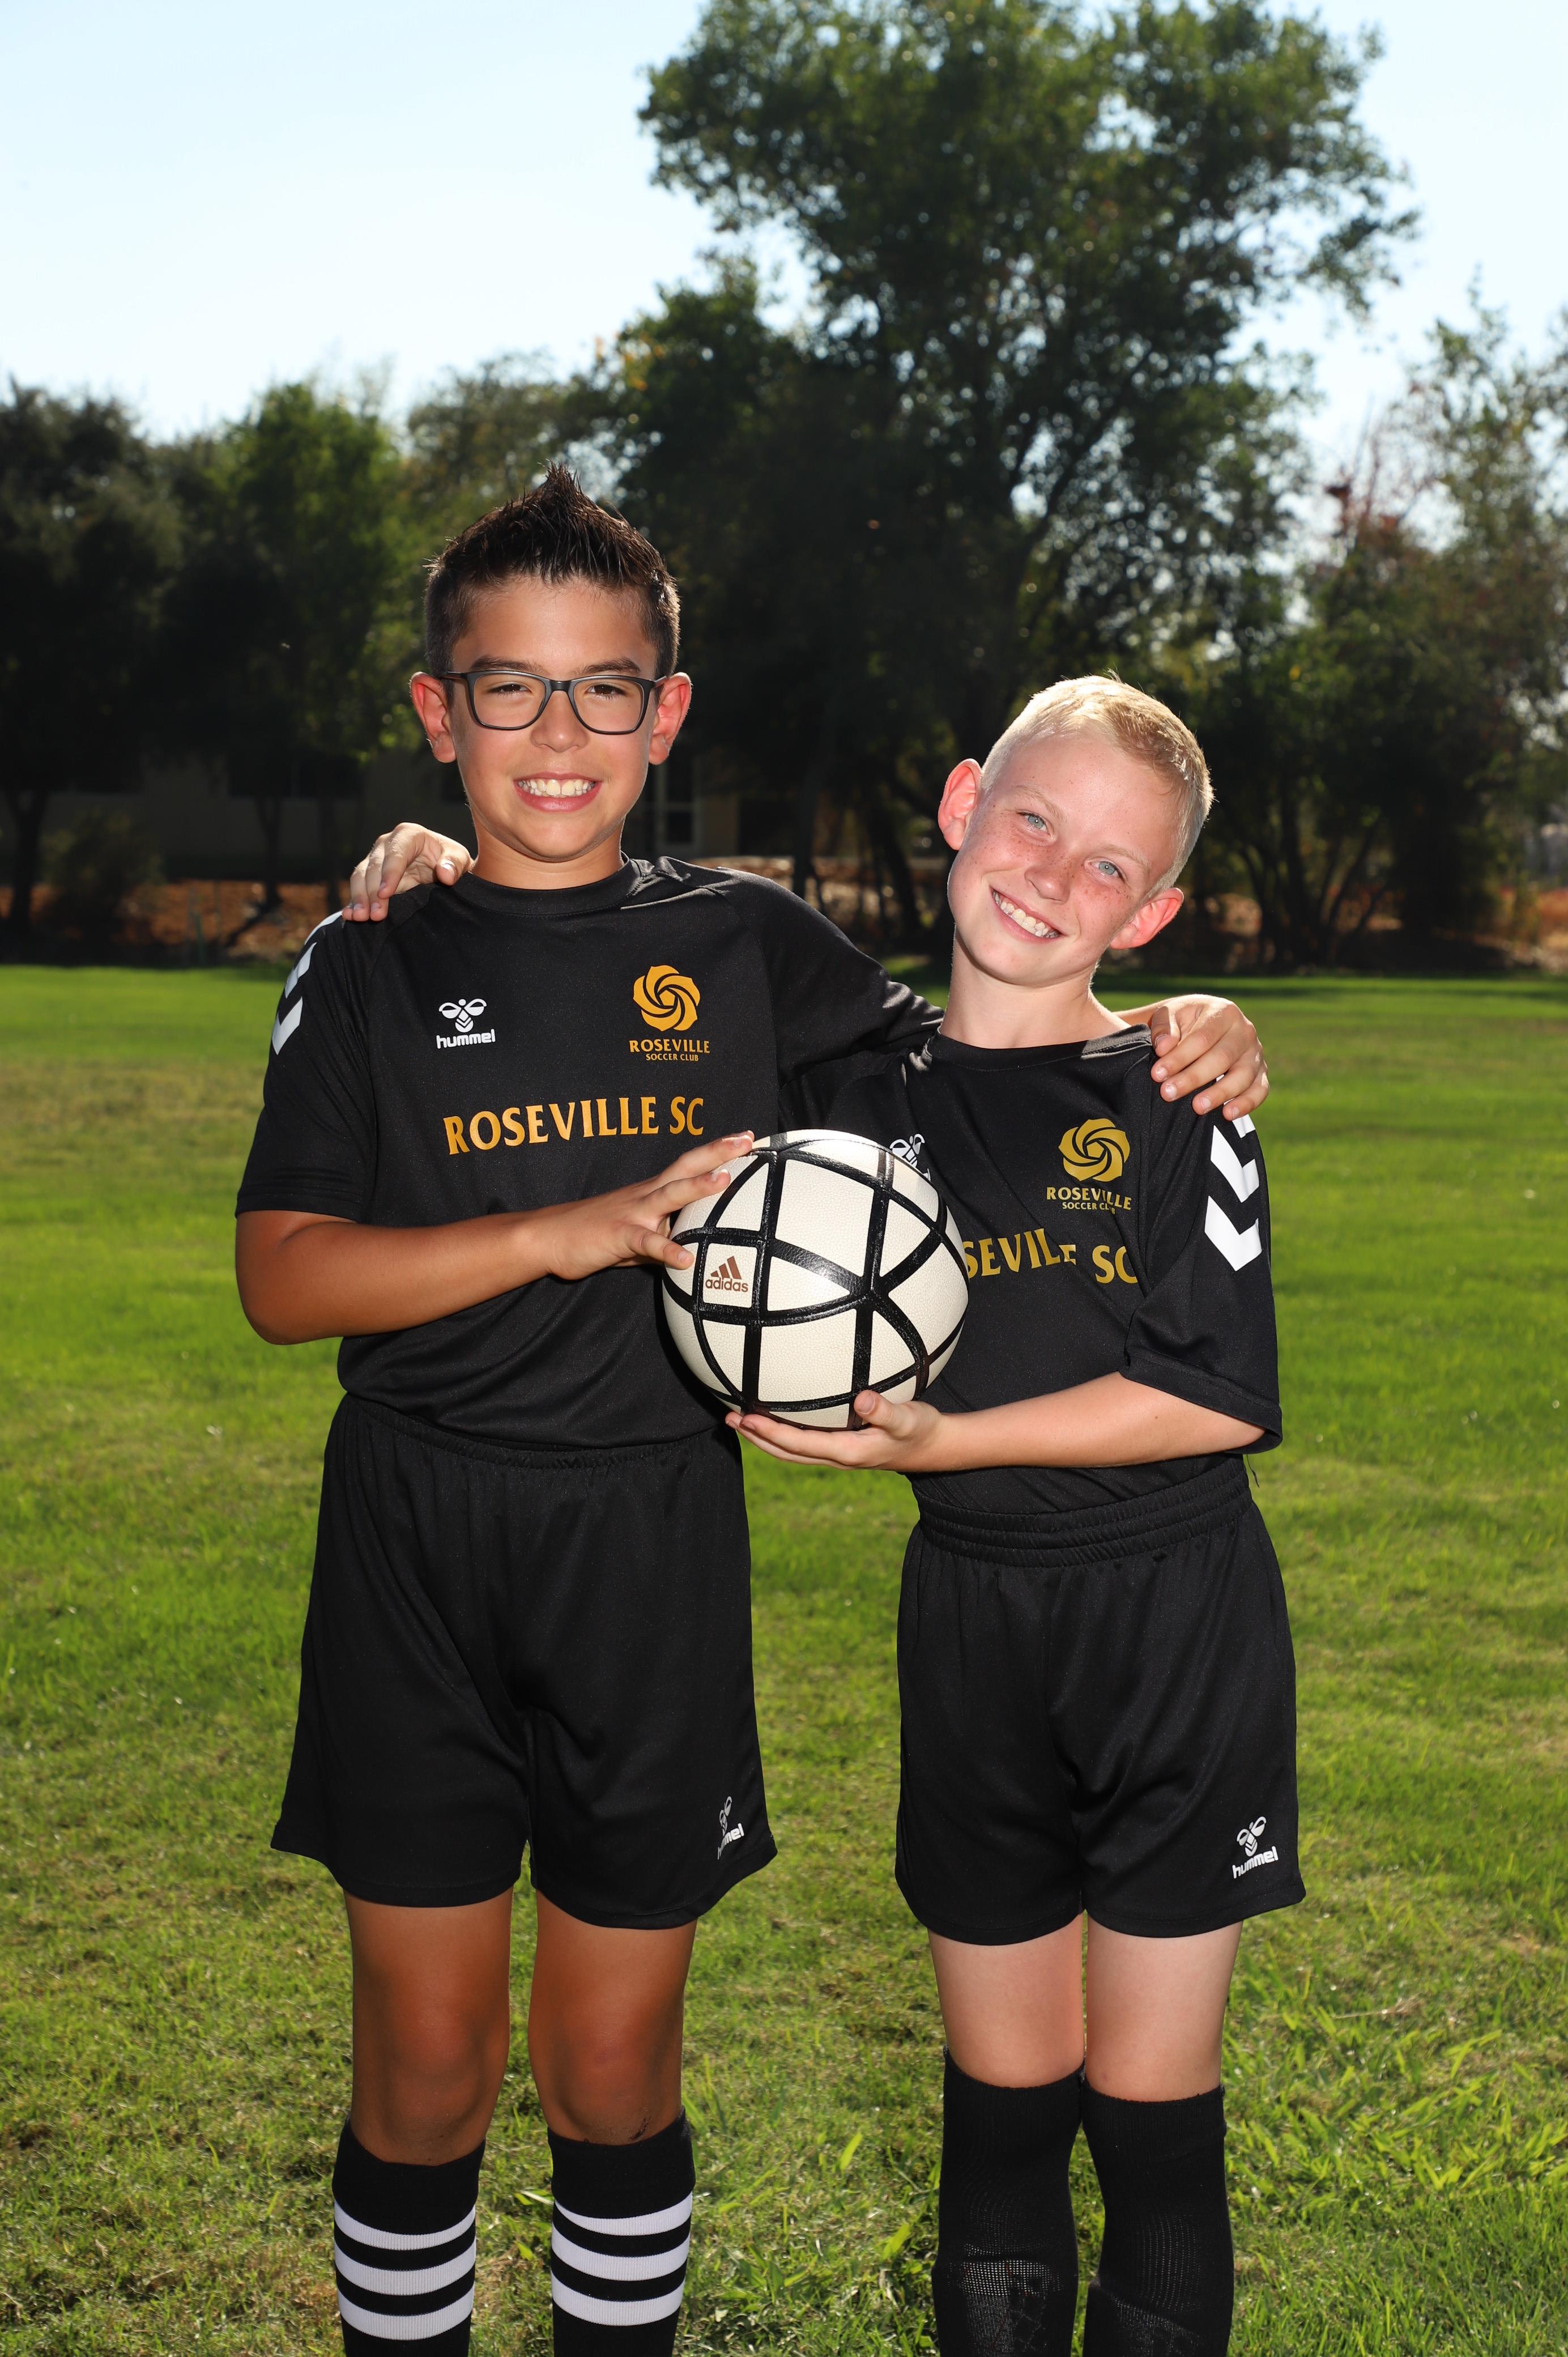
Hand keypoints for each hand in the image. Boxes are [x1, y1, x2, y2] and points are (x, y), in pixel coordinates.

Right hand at [346, 825, 473, 920]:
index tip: (386, 893)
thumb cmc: (450, 860)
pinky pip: (357, 887)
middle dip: (372, 891)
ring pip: (361, 876)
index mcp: (408, 835)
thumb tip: (445, 874)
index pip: (396, 853)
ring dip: (359, 898)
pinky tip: (349, 915)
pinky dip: (353, 902)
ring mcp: (375, 859)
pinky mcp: (369, 876)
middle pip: (374, 866)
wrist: (442, 869)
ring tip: (361, 917)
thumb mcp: (458, 859)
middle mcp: (387, 844)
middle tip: (375, 915)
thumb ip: (454, 864)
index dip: (389, 873)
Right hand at [529, 1136, 753, 1282]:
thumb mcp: (638, 1235)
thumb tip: (694, 1250)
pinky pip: (646, 1243)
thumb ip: (666, 1237)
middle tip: (746, 1139)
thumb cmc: (596, 1235)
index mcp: (652, 1192)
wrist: (549, 1237)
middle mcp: (646, 1195)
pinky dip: (666, 1249)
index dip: (717, 1152)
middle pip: (685, 1167)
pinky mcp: (618, 1235)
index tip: (746, 1138)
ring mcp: (633, 1213)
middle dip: (717, 1152)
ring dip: (697, 1186)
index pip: (689, 1166)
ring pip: (669, 1195)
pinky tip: (685, 1259)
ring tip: (725, 1179)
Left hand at [729, 1388, 944, 1471]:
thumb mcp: (908, 1418)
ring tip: (741, 1422)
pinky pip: (805, 1443)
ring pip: (793, 1451)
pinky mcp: (843, 1447)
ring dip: (765, 1439)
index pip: (798, 1444)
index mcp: (847, 1452)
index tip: (746, 1420)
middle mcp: (838, 1457)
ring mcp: (838, 1455)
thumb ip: (885, 1410)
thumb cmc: (920, 1429)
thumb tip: (861, 1398)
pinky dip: (784, 1435)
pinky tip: (776, 1419)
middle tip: (728, 1421)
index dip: (770, 1433)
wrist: (933, 1447)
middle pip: (786, 1453)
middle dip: (756, 1439)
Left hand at [1138, 994, 1267, 1120]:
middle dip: (1193, 1078)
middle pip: (1222, 1058)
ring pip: (1242, 1076)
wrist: (1201, 1024)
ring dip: (1219, 1094)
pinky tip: (1228, 1114)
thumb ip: (1164, 1027)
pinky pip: (1260, 1090)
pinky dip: (1246, 1103)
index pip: (1202, 1038)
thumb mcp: (1170, 1015)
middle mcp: (1245, 1031)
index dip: (1179, 1058)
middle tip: (1168, 1093)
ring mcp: (1255, 1053)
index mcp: (1224, 1012)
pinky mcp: (1260, 1072)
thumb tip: (1163, 1046)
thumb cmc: (1184, 1021)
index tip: (1158, 1074)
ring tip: (1197, 1107)